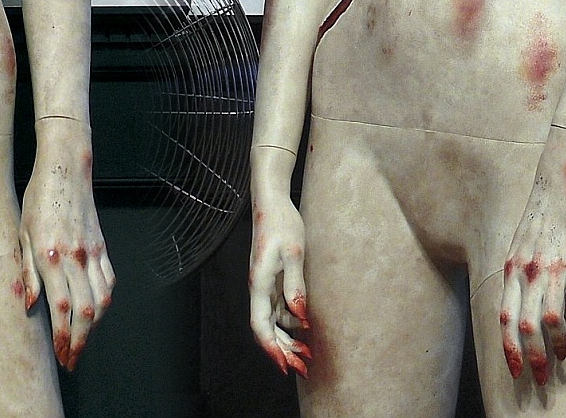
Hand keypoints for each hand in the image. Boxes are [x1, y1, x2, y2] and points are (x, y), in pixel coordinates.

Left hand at [18, 119, 113, 370]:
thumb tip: (29, 306)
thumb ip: (27, 273)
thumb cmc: (39, 198)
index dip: (61, 337)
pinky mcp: (102, 245)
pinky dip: (104, 302)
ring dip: (93, 326)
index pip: (61, 308)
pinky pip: (109, 281)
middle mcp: (75, 256)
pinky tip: (95, 311)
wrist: (66, 168)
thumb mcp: (23, 234)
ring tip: (81, 341)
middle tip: (71, 360)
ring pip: (102, 300)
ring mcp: (92, 251)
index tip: (60, 357)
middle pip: (85, 311)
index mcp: (50, 255)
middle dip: (79, 341)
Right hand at [248, 193, 311, 377]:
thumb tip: (299, 317)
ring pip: (271, 321)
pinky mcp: (271, 278)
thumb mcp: (294, 253)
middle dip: (283, 350)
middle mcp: (258, 287)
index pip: (261, 326)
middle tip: (304, 366)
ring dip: (287, 338)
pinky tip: (303, 327)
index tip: (287, 367)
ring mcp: (264, 283)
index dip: (273, 349)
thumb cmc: (282, 223)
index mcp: (259, 283)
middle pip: (265, 328)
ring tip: (307, 352)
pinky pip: (277, 308)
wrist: (271, 200)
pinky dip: (289, 322)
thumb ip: (295, 285)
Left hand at [500, 130, 565, 386]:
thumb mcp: (518, 242)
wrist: (557, 180)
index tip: (513, 369)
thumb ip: (516, 271)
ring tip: (560, 358)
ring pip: (550, 320)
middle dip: (531, 356)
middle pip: (524, 325)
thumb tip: (516, 302)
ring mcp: (551, 267)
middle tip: (538, 377)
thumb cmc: (539, 214)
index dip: (507, 345)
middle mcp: (527, 269)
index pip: (504, 315)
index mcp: (511, 265)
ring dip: (555, 345)